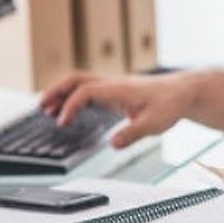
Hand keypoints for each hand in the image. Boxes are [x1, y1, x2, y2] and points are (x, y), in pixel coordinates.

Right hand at [39, 71, 197, 147]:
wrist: (184, 92)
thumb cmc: (170, 104)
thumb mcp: (154, 124)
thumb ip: (132, 134)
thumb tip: (113, 144)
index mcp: (119, 89)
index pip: (86, 92)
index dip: (70, 105)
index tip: (61, 122)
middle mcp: (113, 83)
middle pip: (77, 78)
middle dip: (56, 90)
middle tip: (40, 105)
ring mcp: (113, 85)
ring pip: (81, 81)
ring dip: (63, 92)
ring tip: (47, 109)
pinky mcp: (116, 91)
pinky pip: (89, 89)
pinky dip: (74, 97)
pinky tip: (70, 110)